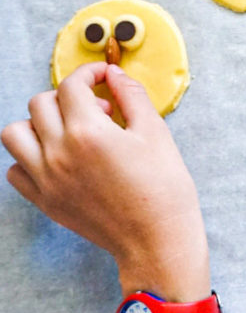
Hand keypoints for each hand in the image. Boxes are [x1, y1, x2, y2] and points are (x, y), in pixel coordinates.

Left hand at [2, 63, 209, 300]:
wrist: (156, 239)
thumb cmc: (163, 187)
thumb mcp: (155, 132)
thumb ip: (132, 96)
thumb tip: (115, 74)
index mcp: (88, 132)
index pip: (72, 85)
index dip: (89, 73)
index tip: (103, 76)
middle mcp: (59, 153)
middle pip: (40, 103)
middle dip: (67, 96)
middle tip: (96, 108)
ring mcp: (46, 179)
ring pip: (15, 133)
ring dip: (38, 122)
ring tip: (68, 129)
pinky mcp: (44, 201)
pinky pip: (15, 170)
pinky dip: (29, 157)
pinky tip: (58, 157)